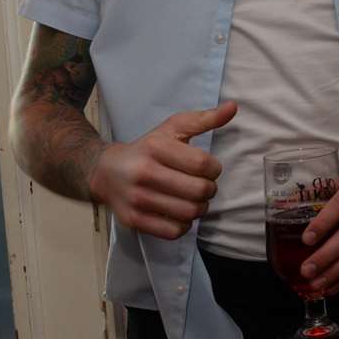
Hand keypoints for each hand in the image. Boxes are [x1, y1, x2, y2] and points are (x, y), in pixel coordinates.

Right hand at [87, 101, 235, 239]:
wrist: (105, 171)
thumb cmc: (147, 148)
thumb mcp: (173, 128)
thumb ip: (204, 119)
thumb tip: (233, 107)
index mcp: (156, 147)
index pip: (202, 164)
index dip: (215, 169)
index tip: (210, 169)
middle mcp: (144, 173)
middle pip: (199, 190)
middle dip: (210, 189)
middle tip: (204, 186)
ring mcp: (137, 198)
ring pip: (189, 212)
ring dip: (200, 208)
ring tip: (195, 199)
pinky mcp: (133, 220)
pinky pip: (173, 231)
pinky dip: (184, 224)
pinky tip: (181, 213)